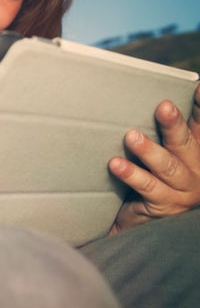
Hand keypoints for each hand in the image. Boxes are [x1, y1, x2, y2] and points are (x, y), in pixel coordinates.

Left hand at [108, 84, 199, 233]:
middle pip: (186, 143)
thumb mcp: (158, 152)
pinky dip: (132, 174)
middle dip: (174, 125)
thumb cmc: (149, 177)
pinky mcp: (166, 206)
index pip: (199, 124)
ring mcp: (184, 191)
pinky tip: (116, 165)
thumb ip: (158, 130)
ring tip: (132, 137)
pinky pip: (148, 187)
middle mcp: (196, 170)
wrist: (138, 219)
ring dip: (149, 150)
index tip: (199, 88)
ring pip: (168, 167)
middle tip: (163, 107)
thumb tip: (141, 97)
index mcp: (196, 151)